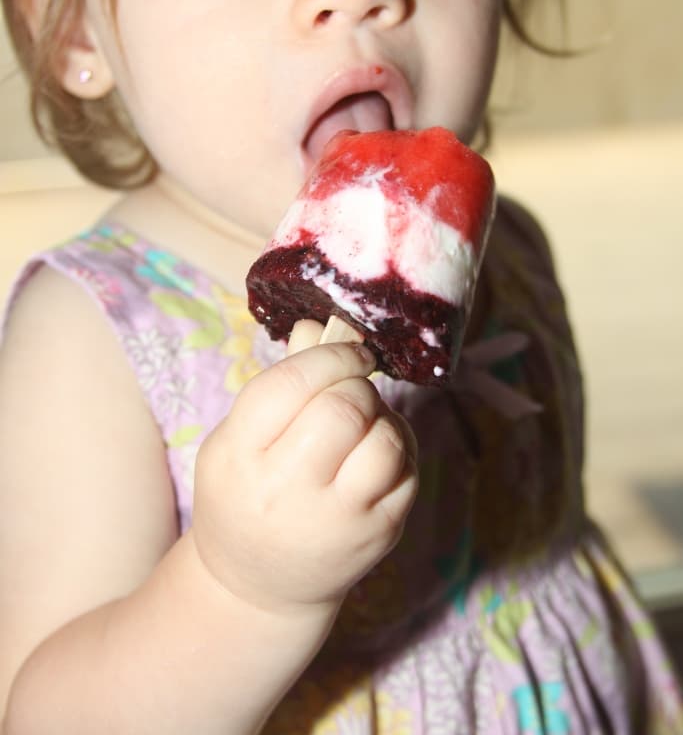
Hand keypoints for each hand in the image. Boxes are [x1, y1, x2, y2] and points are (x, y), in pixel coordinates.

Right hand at [191, 320, 417, 613]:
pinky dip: (399, 447)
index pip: (290, 384)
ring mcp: (337, 520)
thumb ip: (281, 382)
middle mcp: (285, 491)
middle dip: (356, 383)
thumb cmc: (245, 495)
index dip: (328, 354)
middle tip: (351, 387)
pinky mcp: (379, 535)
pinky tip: (375, 452)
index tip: (346, 351)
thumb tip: (320, 325)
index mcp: (239, 456)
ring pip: (383, 440)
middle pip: (342, 408)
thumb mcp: (239, 439)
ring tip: (363, 422)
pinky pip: (408, 470)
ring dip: (381, 416)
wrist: (257, 588)